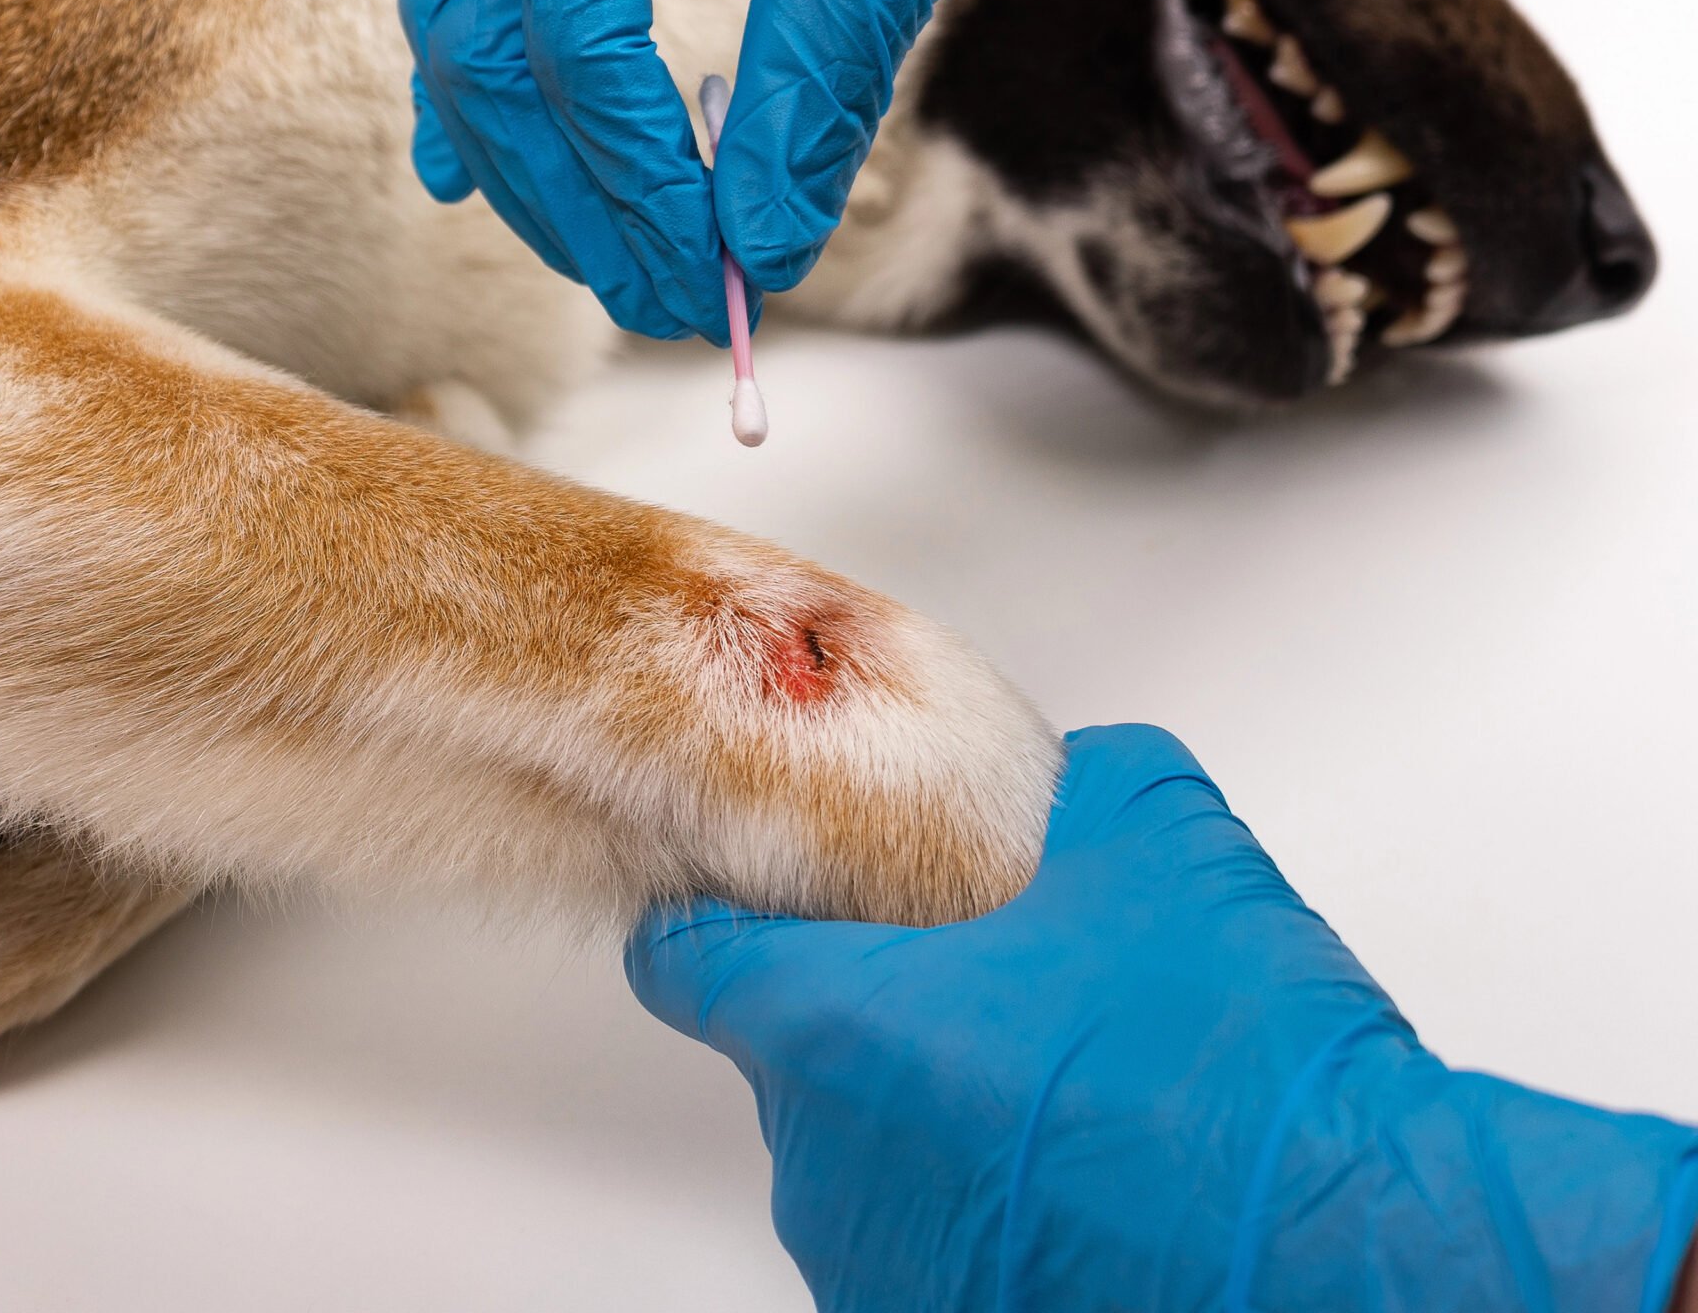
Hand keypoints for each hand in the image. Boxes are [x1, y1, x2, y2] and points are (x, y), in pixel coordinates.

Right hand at [400, 0, 1415, 339]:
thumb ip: (804, 103)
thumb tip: (753, 261)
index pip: (561, 26)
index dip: (624, 164)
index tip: (703, 267)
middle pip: (484, 41)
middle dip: (564, 186)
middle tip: (657, 297)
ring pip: (484, 36)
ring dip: (540, 167)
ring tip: (616, 272)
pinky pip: (522, 11)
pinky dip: (513, 101)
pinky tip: (479, 179)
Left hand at [629, 725, 1697, 1311]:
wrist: (1363, 1253)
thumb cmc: (1244, 1072)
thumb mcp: (1159, 845)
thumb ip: (1076, 787)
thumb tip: (1066, 779)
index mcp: (834, 1027)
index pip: (679, 958)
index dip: (717, 909)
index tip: (763, 889)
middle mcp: (825, 1164)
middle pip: (792, 1056)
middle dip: (876, 1013)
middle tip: (995, 983)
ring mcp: (877, 1270)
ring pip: (866, 1158)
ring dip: (936, 1118)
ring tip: (1075, 1090)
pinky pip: (926, 1246)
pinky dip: (985, 1210)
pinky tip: (1094, 1180)